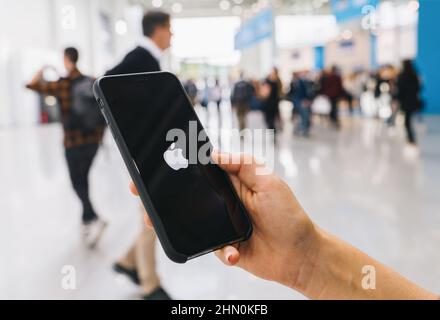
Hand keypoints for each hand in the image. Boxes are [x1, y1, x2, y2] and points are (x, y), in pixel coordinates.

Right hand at [129, 152, 319, 289]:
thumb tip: (214, 153)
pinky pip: (208, 247)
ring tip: (154, 221)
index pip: (199, 170)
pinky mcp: (222, 247)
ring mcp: (220, 225)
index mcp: (231, 183)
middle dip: (161, 194)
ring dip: (170, 222)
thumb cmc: (288, 215)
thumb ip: (243, 164)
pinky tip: (234, 252)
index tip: (155, 162)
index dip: (177, 165)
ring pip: (188, 222)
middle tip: (139, 191)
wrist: (300, 254)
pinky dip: (221, 251)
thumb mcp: (269, 181)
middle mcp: (222, 202)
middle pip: (186, 196)